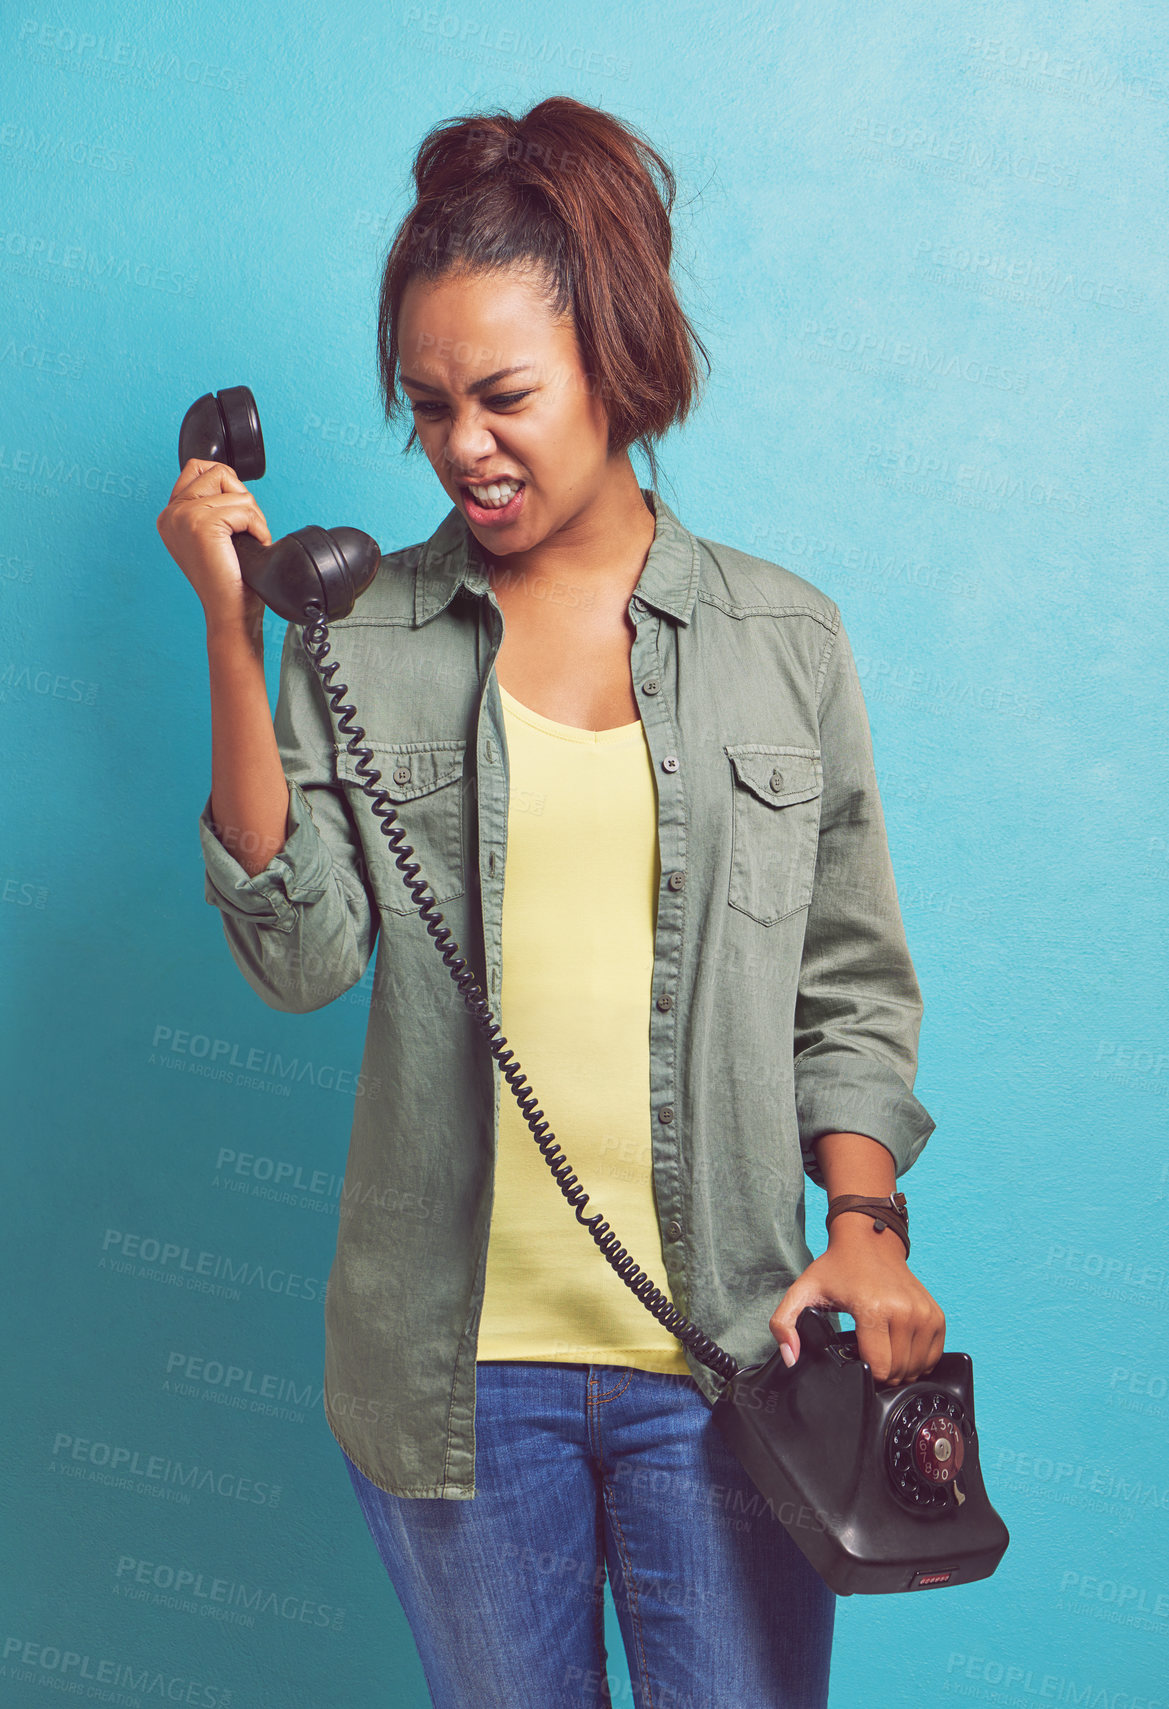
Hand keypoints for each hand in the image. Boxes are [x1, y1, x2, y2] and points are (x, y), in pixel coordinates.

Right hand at [156, 458, 272, 633]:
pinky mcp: (200, 524)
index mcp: (170, 515)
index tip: (236, 519)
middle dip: (243, 499)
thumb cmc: (230, 579)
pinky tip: (251, 548)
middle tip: (245, 532)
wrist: (229, 612)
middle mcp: (171, 513)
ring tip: (247, 544)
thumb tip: (229, 478)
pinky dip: (258, 528)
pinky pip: (245, 509)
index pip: (199, 467)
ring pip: (236, 491)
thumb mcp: (214, 535)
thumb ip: (211, 506)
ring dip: (254, 517)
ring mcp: (183, 516)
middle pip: (219, 472)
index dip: (228, 485)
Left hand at [769, 1215, 944, 1383]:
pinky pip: (933, 1356)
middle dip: (881, 1373)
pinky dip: (918, 1360)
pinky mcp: (935, 1315)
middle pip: (899, 1372)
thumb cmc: (837, 1267)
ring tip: (881, 1349)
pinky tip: (899, 1347)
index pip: (879, 1368)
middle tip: (866, 1353)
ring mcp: (923, 1313)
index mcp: (873, 1308)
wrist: (869, 1241)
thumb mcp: (802, 1291)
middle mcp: (904, 1311)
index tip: (853, 1358)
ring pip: (917, 1368)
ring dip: (900, 1369)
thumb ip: (784, 1324)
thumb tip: (791, 1358)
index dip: (863, 1372)